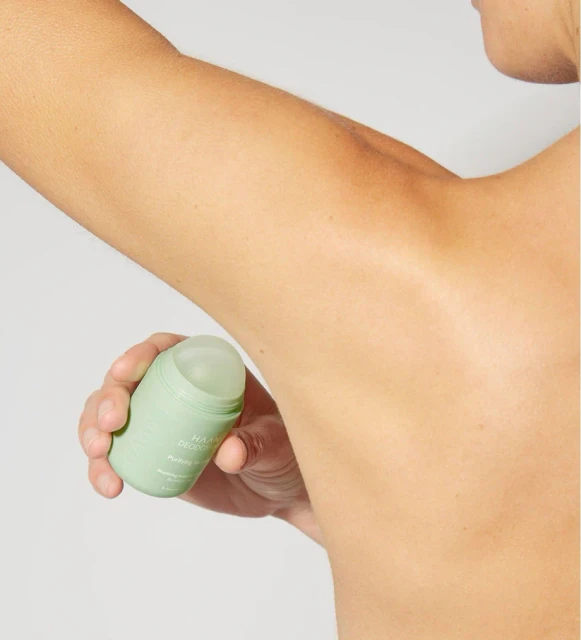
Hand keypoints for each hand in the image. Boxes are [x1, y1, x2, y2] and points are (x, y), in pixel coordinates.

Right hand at [78, 333, 321, 542]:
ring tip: (100, 455)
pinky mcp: (152, 454)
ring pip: (112, 414)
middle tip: (110, 425)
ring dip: (93, 429)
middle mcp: (178, 391)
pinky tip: (109, 485)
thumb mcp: (277, 445)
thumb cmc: (284, 454)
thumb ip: (258, 446)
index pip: (166, 349)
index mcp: (208, 371)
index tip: (125, 372)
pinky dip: (102, 467)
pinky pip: (117, 454)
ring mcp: (161, 422)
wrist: (279, 491)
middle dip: (109, 396)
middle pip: (130, 380)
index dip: (140, 354)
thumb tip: (228, 453)